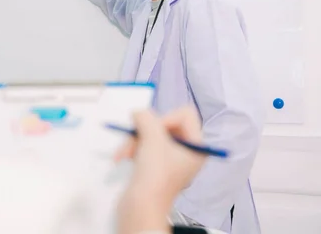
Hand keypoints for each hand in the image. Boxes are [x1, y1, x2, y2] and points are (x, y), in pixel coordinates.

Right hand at [116, 107, 206, 233]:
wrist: (141, 208)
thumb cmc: (155, 174)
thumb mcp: (152, 138)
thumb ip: (146, 117)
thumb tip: (138, 113)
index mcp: (197, 147)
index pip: (185, 114)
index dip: (166, 117)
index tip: (153, 131)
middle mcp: (187, 153)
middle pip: (165, 124)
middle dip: (144, 131)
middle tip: (132, 140)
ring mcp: (171, 161)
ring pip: (151, 135)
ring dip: (135, 140)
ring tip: (123, 153)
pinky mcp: (156, 168)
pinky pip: (145, 147)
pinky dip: (133, 149)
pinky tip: (123, 157)